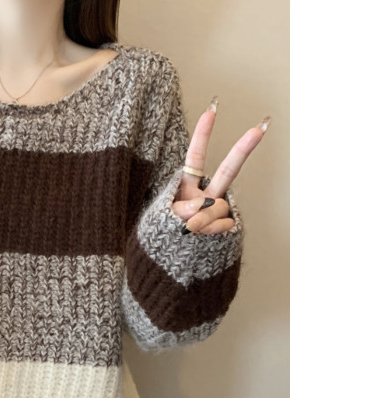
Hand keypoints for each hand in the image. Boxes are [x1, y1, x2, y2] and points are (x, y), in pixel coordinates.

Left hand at [171, 97, 269, 234]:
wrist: (169, 261)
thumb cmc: (163, 234)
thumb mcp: (164, 218)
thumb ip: (182, 210)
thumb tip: (203, 206)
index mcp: (186, 186)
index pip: (195, 158)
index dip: (202, 135)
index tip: (211, 111)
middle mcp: (205, 194)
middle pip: (228, 170)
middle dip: (243, 149)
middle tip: (260, 128)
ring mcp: (217, 210)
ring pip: (218, 207)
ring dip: (202, 220)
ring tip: (189, 229)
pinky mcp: (226, 225)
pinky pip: (223, 224)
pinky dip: (210, 232)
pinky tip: (202, 237)